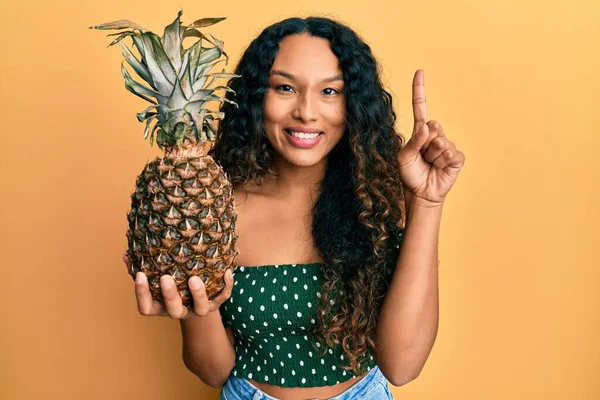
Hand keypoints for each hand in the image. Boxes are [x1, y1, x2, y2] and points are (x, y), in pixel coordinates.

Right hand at [123, 254, 233, 318]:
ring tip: (194, 278)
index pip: (146, 308)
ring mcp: (198, 309)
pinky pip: (223, 297)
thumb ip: (140, 268)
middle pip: (174, 311)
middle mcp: (180, 311)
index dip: (142, 294)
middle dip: (169, 295)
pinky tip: (227, 271)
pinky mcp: (216, 303)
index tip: (140, 274)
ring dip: (198, 294)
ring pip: (200, 309)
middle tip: (166, 278)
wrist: (196, 298)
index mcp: (162, 306)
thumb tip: (127, 255)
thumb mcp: (155, 280)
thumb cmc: (171, 284)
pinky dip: (226, 286)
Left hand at [397, 70, 464, 206]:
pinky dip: (442, 162)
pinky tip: (439, 168)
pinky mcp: (456, 157)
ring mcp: (447, 145)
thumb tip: (427, 127)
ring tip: (429, 165)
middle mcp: (435, 135)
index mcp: (420, 132)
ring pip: (440, 142)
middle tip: (422, 157)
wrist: (420, 193)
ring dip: (432, 156)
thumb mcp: (404, 157)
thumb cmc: (410, 174)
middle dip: (424, 144)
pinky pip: (450, 153)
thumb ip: (414, 141)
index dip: (420, 90)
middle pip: (432, 127)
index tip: (419, 72)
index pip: (421, 107)